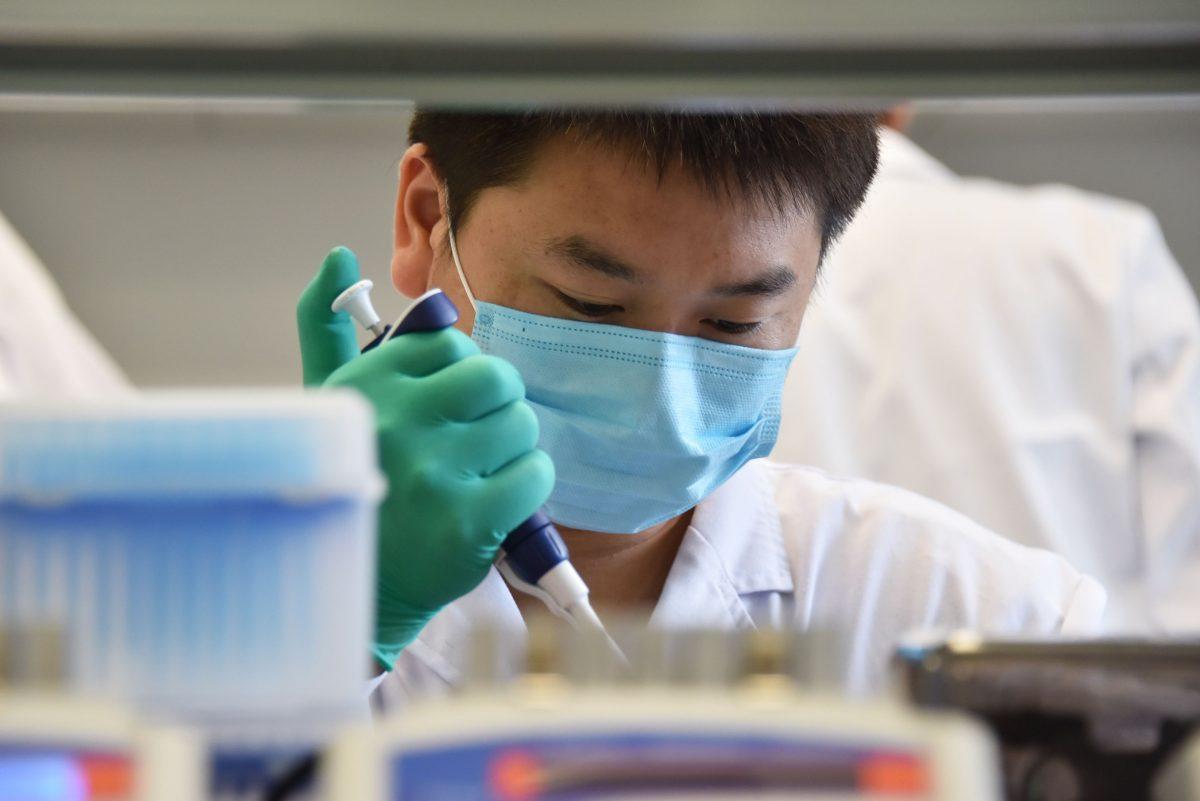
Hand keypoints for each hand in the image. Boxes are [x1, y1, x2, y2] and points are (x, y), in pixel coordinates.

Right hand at [297, 247, 553, 666]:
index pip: (451, 343)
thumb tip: (337, 256)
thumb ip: (326, 324)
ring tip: (485, 468)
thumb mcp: (324, 401)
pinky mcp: (469, 522)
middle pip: (495, 377)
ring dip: (515, 446)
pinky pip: (535, 473)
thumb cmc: (345, 479)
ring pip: (521, 425)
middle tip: (482, 431)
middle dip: (500, 403)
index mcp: (366, 385)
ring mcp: (435, 472)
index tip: (447, 404)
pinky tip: (500, 499)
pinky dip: (529, 484)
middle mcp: (398, 421)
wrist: (348, 583)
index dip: (461, 373)